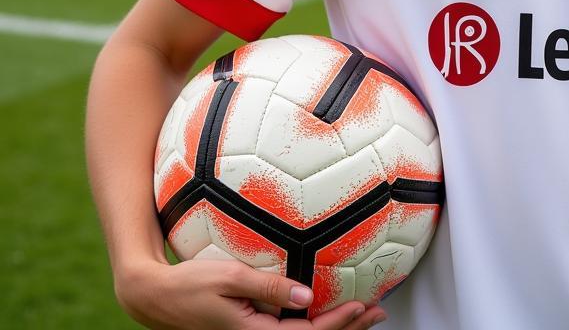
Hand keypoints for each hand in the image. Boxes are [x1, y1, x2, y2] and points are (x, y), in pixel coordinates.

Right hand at [116, 259, 386, 329]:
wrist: (156, 297)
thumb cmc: (190, 284)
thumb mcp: (231, 278)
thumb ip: (270, 287)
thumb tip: (308, 295)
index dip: (337, 323)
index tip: (362, 306)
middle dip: (346, 328)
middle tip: (377, 312)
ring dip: (334, 326)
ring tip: (363, 313)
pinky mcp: (250, 329)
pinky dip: (313, 321)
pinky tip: (324, 309)